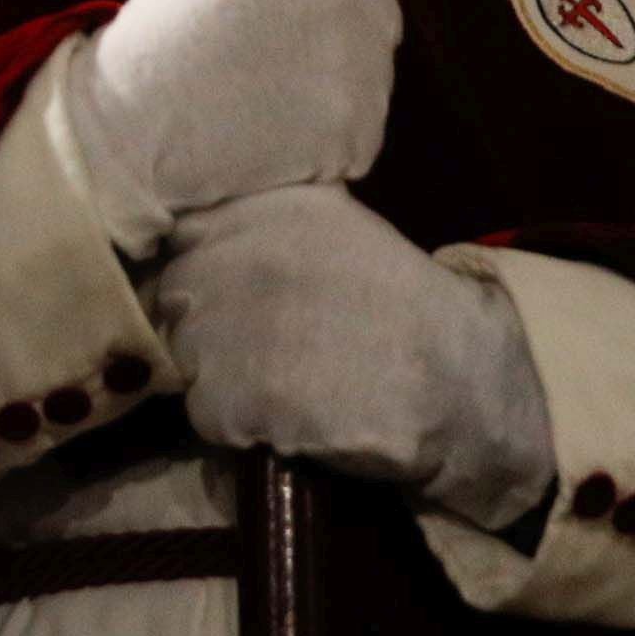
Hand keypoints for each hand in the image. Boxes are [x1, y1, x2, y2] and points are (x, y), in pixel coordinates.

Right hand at [68, 0, 399, 246]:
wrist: (130, 131)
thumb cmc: (151, 44)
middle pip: (372, 3)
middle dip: (336, 20)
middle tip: (279, 49)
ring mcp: (362, 70)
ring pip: (370, 67)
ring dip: (334, 78)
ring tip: (269, 99)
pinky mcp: (360, 133)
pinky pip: (360, 126)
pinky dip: (329, 134)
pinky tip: (278, 134)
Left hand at [152, 184, 553, 528]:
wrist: (461, 382)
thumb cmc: (404, 308)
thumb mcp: (337, 231)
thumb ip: (265, 227)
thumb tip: (196, 235)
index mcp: (258, 210)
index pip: (181, 239)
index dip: (200, 274)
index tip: (226, 297)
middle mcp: (229, 258)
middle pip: (173, 302)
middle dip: (205, 327)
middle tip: (262, 350)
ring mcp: (225, 330)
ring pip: (185, 360)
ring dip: (219, 378)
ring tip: (281, 384)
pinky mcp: (232, 398)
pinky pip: (206, 415)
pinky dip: (236, 425)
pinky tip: (287, 417)